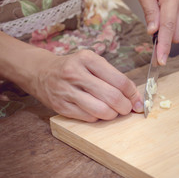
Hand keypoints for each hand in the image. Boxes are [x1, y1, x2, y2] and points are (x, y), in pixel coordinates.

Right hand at [28, 50, 143, 121]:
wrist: (40, 71)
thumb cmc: (73, 67)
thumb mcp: (92, 62)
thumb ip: (113, 76)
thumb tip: (135, 96)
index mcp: (88, 59)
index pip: (120, 81)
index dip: (133, 94)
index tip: (138, 101)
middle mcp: (76, 73)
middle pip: (112, 97)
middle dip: (125, 107)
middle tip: (127, 109)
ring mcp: (67, 91)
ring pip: (101, 110)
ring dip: (113, 115)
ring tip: (113, 111)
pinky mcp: (61, 107)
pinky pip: (88, 118)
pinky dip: (98, 118)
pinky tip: (98, 112)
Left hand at [134, 0, 178, 64]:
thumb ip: (150, 11)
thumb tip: (153, 32)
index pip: (168, 28)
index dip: (164, 47)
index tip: (161, 60)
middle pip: (176, 34)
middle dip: (164, 39)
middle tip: (150, 37)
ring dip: (167, 31)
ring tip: (155, 15)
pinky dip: (170, 23)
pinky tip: (162, 13)